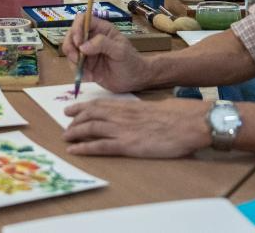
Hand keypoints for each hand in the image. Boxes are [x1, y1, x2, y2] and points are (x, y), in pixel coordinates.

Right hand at [62, 16, 150, 92]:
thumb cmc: (131, 61)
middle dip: (70, 46)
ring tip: (84, 71)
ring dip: (72, 60)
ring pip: (70, 50)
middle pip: (71, 35)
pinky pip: (73, 65)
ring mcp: (87, 52)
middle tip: (77, 59)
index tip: (78, 42)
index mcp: (101, 29)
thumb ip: (102, 44)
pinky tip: (90, 77)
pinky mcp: (85, 65)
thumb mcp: (120, 50)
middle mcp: (91, 38)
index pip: (82, 20)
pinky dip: (78, 72)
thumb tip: (82, 46)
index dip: (77, 28)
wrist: (134, 80)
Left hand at [63, 97, 209, 156]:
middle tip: (66, 126)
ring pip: (91, 128)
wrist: (189, 122)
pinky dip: (84, 148)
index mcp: (129, 106)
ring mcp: (123, 130)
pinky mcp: (128, 145)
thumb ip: (143, 112)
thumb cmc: (179, 116)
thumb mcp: (157, 108)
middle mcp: (122, 116)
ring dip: (75, 133)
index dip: (82, 107)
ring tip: (66, 138)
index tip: (71, 109)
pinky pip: (100, 146)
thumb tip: (141, 116)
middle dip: (75, 120)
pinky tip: (75, 150)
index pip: (100, 104)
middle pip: (91, 115)